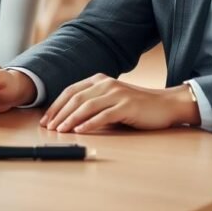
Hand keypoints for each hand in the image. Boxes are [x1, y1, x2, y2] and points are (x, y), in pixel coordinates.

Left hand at [41, 74, 199, 133]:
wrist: (165, 105)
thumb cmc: (136, 106)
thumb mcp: (111, 100)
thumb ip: (93, 104)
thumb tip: (67, 119)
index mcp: (99, 80)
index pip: (71, 91)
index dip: (56, 105)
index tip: (46, 119)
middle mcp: (106, 84)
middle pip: (76, 98)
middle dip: (59, 113)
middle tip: (49, 128)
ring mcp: (117, 93)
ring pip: (87, 106)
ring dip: (70, 119)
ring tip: (60, 130)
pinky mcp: (127, 106)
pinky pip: (104, 115)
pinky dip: (89, 123)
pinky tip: (80, 131)